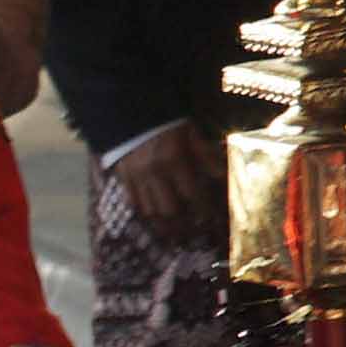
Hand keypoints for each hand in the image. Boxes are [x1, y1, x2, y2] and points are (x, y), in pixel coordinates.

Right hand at [111, 128, 223, 243]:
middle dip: (183, 227)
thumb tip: (222, 176)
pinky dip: (146, 215)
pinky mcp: (124, 177)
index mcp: (174, 160)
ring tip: (175, 238)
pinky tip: (154, 223)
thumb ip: (205, 154)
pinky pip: (134, 203)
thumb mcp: (190, 132)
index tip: (212, 222)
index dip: (203, 211)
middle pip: (170, 210)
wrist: (130, 108)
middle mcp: (155, 173)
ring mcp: (137, 177)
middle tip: (193, 238)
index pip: (193, 194)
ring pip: (150, 211)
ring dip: (164, 227)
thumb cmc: (165, 120)